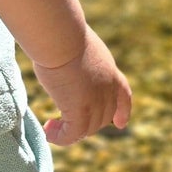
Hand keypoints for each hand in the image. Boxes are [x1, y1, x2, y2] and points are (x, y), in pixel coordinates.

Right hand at [33, 27, 131, 144]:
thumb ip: (78, 61)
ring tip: (50, 128)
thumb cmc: (62, 33)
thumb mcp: (77, 46)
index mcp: (109, 70)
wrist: (61, 36)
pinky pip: (72, 134)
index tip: (121, 123)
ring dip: (68, 132)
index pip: (124, 96)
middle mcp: (107, 88)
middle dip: (84, 124)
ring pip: (87, 129)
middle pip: (102, 117)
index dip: (123, 111)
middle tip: (61, 122)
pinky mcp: (80, 110)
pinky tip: (48, 132)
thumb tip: (64, 61)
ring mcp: (96, 101)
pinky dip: (61, 138)